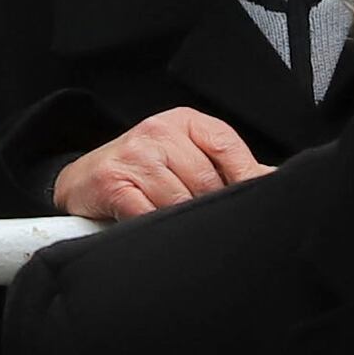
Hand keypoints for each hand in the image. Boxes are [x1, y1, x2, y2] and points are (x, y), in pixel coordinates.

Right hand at [50, 106, 263, 220]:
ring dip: (183, 223)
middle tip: (208, 225)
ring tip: (179, 229)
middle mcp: (158, 132)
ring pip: (180, 203)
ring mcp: (134, 156)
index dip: (246, 179)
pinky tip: (158, 233)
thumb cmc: (142, 171)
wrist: (82, 181)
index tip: (255, 205)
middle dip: (211, 209)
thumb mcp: (184, 155)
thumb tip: (271, 181)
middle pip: (207, 181)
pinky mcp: (113, 183)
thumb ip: (226, 166)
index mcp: (183, 121)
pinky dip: (157, 228)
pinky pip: (149, 215)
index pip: (227, 147)